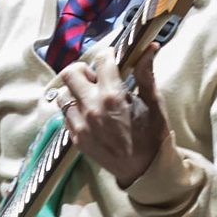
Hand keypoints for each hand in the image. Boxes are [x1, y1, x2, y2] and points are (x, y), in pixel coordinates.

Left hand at [53, 48, 166, 186]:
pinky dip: (74, 110)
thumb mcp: (154, 102)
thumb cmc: (152, 135)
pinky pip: (65, 115)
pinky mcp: (75, 138)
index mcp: (112, 96)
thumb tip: (149, 46)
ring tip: (90, 98)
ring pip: (63, 94)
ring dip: (75, 91)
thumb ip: (146, 73)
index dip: (108, 55)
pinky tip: (89, 115)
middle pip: (70, 72)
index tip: (112, 59)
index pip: (101, 60)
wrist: (144, 170)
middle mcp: (91, 107)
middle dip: (83, 70)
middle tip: (97, 78)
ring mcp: (80, 124)